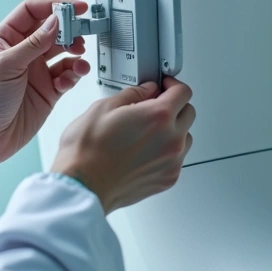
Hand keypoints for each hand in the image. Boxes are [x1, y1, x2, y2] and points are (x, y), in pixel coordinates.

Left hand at [0, 0, 90, 198]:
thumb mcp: (6, 65)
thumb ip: (34, 43)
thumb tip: (55, 22)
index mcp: (5, 39)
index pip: (33, 12)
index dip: (55, 5)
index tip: (75, 7)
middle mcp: (22, 53)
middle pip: (52, 30)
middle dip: (70, 29)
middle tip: (83, 31)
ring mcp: (36, 73)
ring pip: (64, 53)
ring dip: (75, 52)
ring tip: (80, 55)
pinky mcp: (48, 92)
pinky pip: (67, 76)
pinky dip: (74, 73)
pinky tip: (73, 75)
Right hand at [51, 77, 195, 213]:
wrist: (83, 185)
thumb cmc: (87, 152)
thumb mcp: (103, 107)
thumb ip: (132, 94)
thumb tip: (146, 90)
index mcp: (158, 116)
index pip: (183, 92)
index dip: (172, 84)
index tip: (164, 86)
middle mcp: (171, 139)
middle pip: (189, 113)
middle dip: (174, 106)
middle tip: (155, 106)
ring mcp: (172, 161)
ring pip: (185, 137)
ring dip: (173, 129)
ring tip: (148, 131)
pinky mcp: (168, 179)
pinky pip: (177, 159)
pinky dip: (167, 151)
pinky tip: (145, 150)